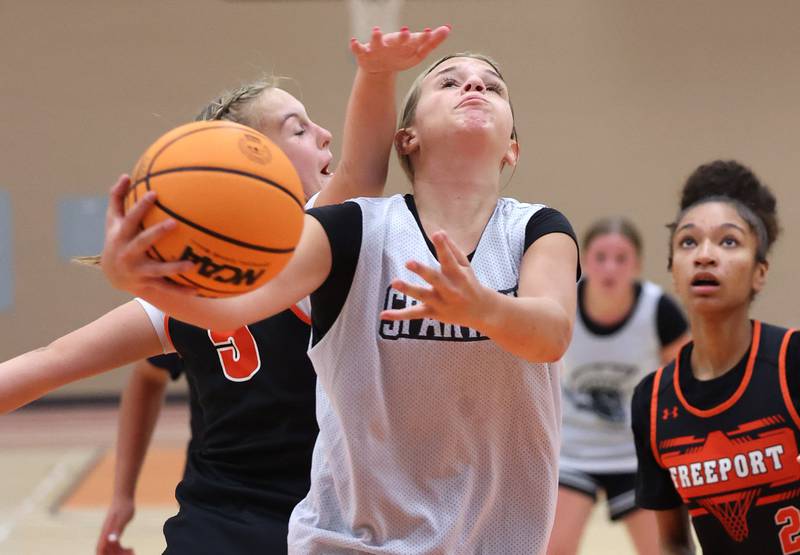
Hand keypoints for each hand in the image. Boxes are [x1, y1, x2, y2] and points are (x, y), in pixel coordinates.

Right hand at [96, 496, 134, 554]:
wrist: (124, 497)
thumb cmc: (123, 507)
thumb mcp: (122, 519)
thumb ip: (117, 530)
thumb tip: (112, 540)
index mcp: (105, 532)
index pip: (100, 548)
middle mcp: (106, 534)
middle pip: (106, 551)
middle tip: (130, 553)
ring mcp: (110, 533)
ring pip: (112, 549)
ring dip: (119, 553)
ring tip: (132, 552)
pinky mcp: (115, 532)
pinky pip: (116, 545)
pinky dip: (122, 549)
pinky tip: (131, 548)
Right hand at [100, 175, 192, 295]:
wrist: (112, 275)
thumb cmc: (117, 239)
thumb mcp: (113, 221)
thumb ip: (118, 198)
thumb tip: (126, 175)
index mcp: (121, 236)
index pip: (130, 219)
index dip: (140, 207)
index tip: (154, 193)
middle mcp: (128, 254)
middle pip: (143, 242)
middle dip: (157, 233)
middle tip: (174, 223)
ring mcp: (138, 270)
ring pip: (157, 270)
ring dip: (174, 268)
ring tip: (192, 265)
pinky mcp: (147, 284)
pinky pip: (166, 288)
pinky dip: (180, 290)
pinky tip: (197, 289)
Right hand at [350, 25, 450, 73]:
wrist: (380, 68)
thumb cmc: (401, 56)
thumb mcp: (417, 51)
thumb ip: (432, 41)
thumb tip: (448, 28)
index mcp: (405, 43)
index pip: (415, 41)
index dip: (422, 38)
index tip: (430, 33)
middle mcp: (391, 43)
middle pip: (397, 40)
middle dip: (402, 37)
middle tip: (406, 31)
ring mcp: (377, 47)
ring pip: (376, 41)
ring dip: (376, 36)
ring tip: (376, 31)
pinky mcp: (364, 54)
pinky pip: (358, 49)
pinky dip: (355, 45)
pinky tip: (353, 41)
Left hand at [380, 231, 493, 329]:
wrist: (480, 311)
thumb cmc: (469, 283)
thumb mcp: (465, 265)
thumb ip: (451, 249)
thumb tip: (439, 231)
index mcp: (459, 275)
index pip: (450, 259)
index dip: (443, 246)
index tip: (437, 234)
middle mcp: (450, 290)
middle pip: (435, 279)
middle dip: (422, 271)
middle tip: (409, 262)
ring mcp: (441, 303)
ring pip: (423, 296)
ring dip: (409, 289)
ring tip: (394, 282)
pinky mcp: (433, 313)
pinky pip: (414, 314)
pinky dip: (399, 315)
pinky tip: (383, 314)